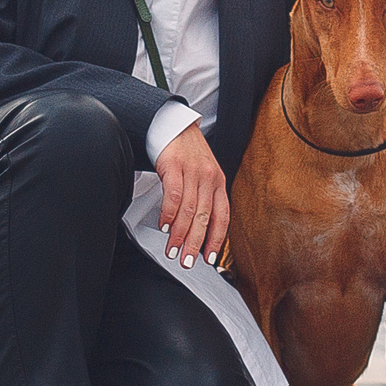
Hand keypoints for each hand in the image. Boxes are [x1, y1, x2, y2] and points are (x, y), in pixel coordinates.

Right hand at [156, 124, 229, 268]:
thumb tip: (197, 229)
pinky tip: (163, 225)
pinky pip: (174, 195)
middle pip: (204, 217)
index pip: (222, 217)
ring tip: (172, 249)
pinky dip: (168, 214)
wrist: (175, 124)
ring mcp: (192, 171)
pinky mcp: (174, 165)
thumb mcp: (203, 174)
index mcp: (219, 183)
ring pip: (188, 210)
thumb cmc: (188, 153)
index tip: (208, 259)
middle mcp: (209, 178)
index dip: (216, 240)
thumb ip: (203, 198)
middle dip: (195, 244)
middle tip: (186, 261)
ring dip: (179, 234)